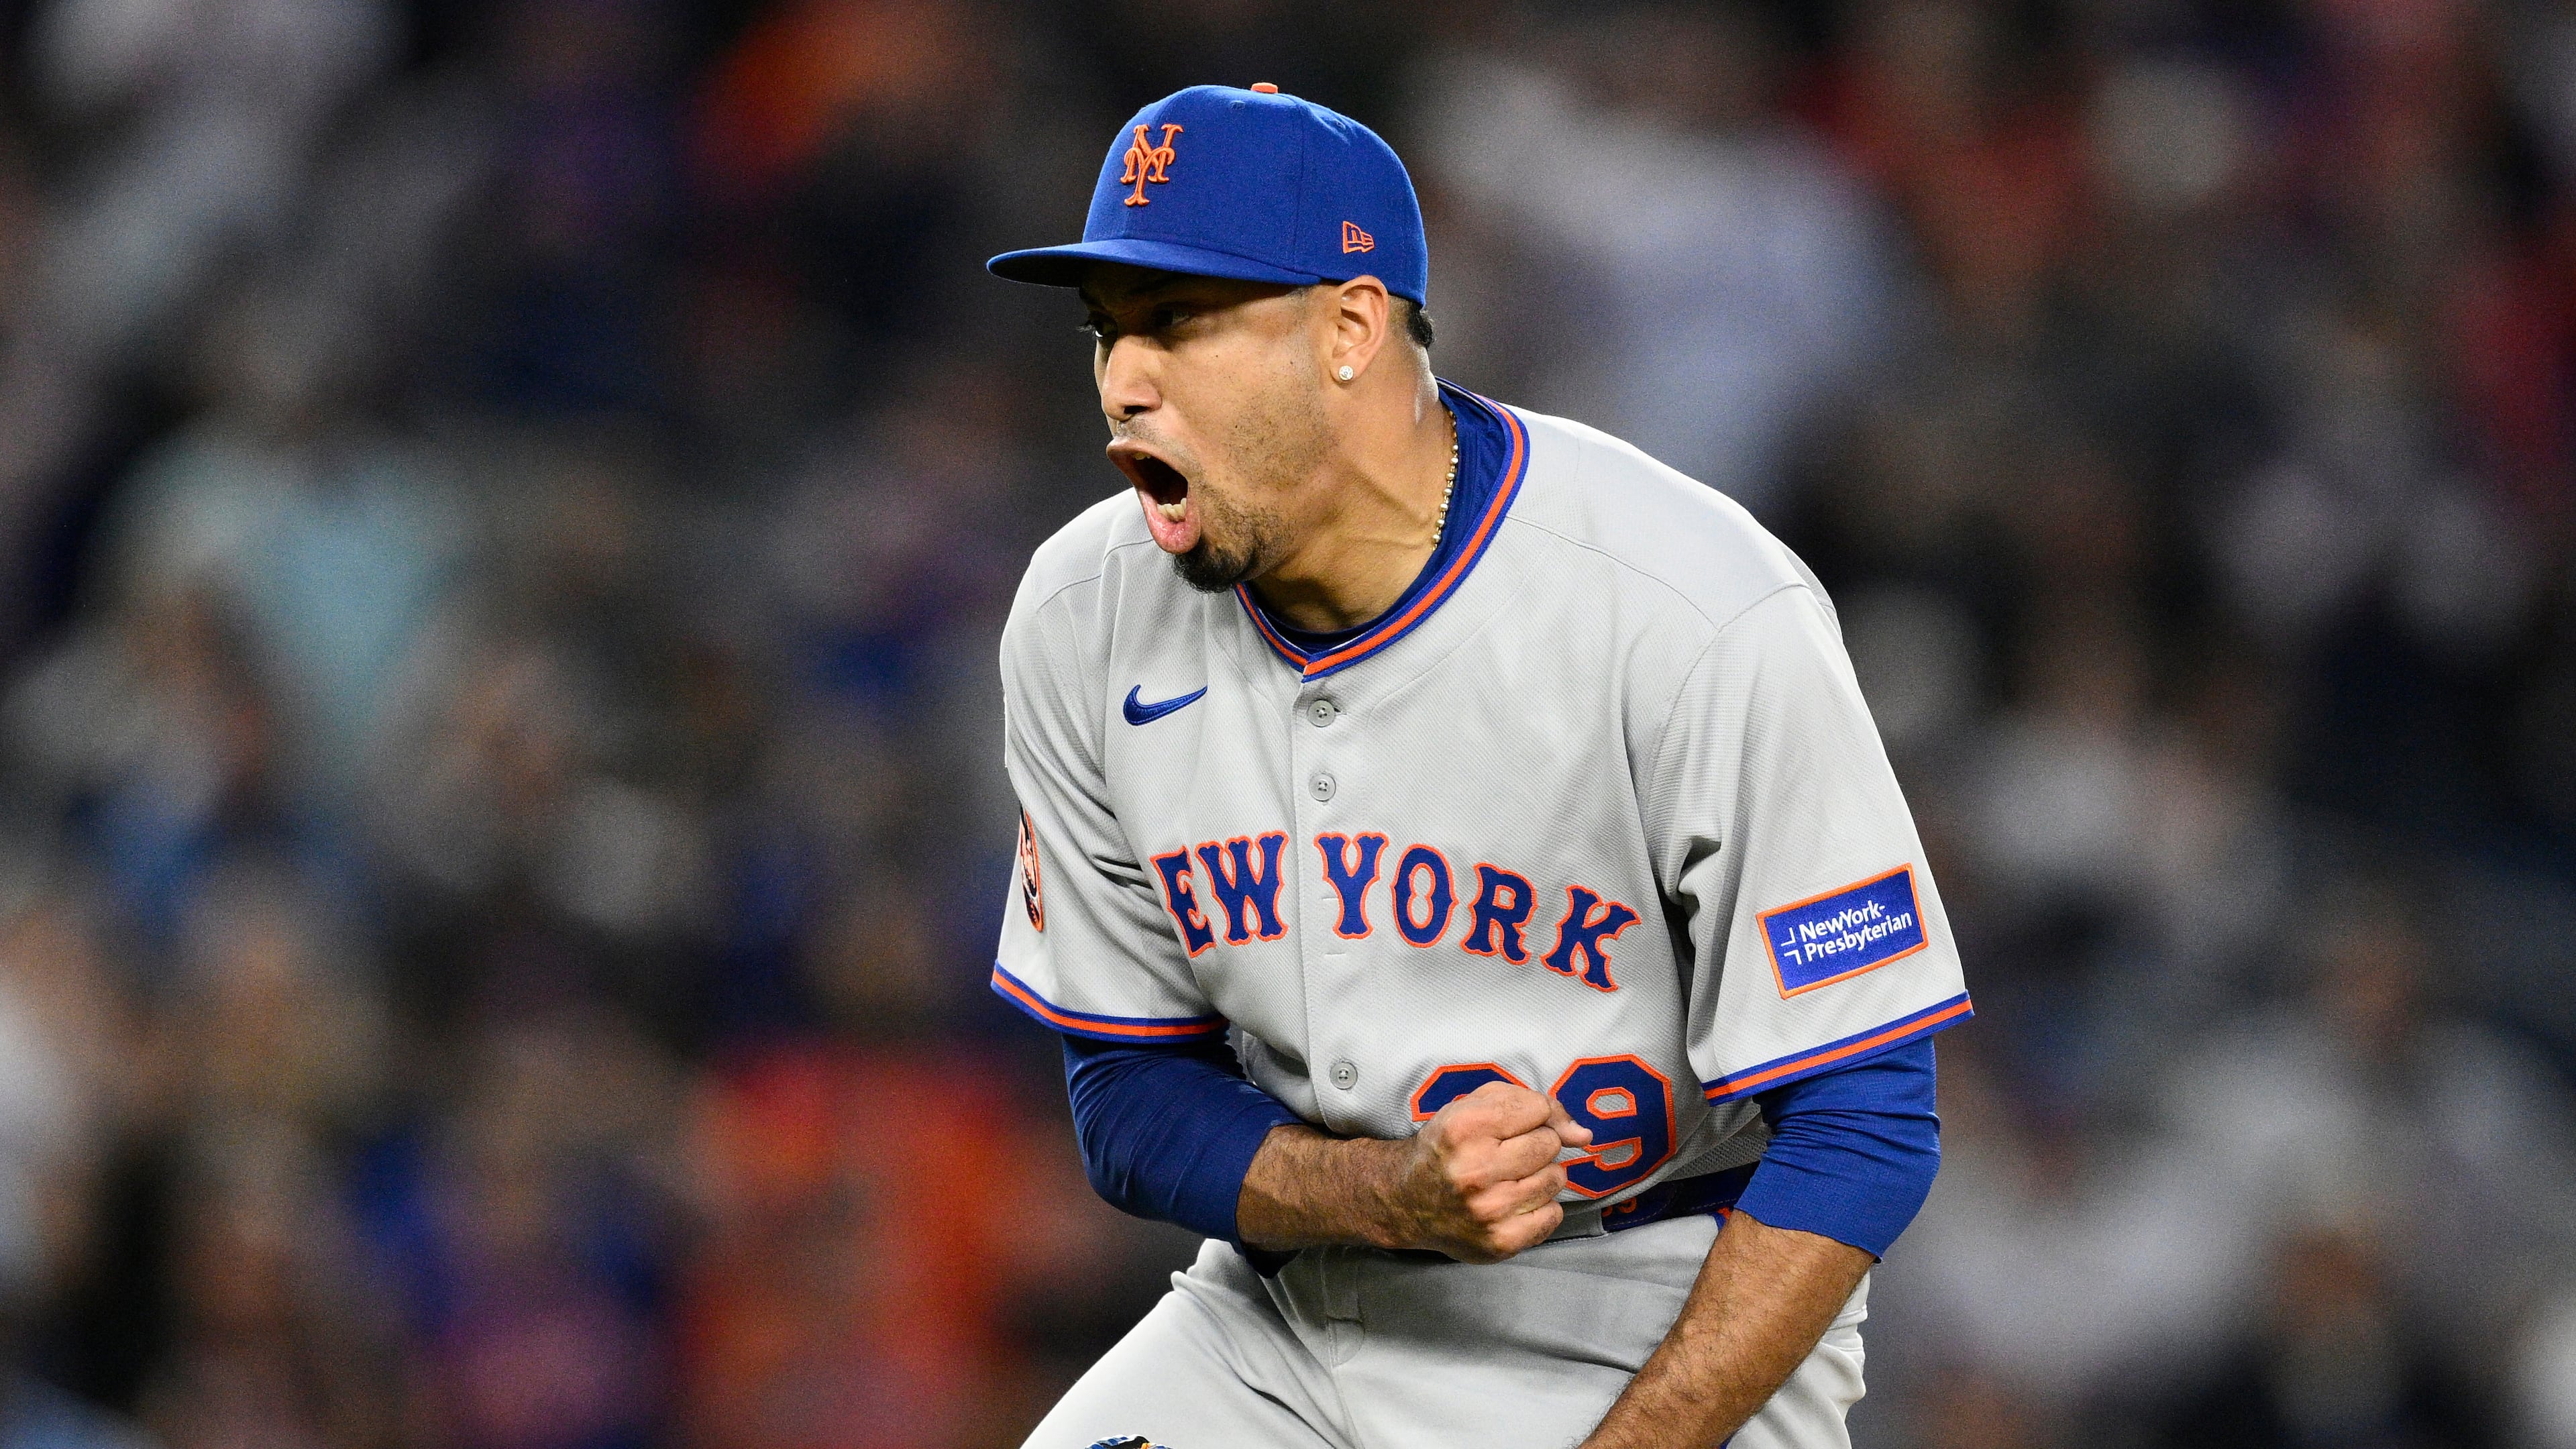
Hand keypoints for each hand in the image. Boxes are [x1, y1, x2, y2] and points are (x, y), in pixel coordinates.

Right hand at [1385, 1082, 1593, 1262]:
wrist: (1408, 1201)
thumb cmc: (1449, 1147)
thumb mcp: (1476, 1107)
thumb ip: (1531, 1104)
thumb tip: (1584, 1135)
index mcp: (1464, 1127)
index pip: (1538, 1108)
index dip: (1530, 1115)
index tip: (1509, 1126)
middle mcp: (1475, 1169)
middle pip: (1549, 1143)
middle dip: (1536, 1144)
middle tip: (1507, 1155)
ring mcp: (1489, 1210)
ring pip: (1556, 1178)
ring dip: (1540, 1175)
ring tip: (1510, 1178)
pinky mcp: (1500, 1242)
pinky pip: (1553, 1214)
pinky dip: (1541, 1206)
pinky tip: (1515, 1203)